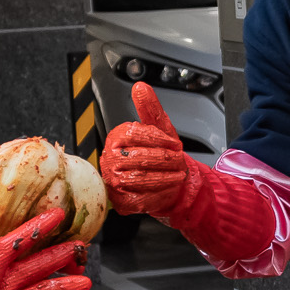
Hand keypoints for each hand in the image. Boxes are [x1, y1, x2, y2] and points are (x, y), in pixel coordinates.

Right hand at [101, 83, 194, 214]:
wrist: (163, 182)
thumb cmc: (158, 153)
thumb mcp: (158, 128)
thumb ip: (150, 108)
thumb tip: (141, 87)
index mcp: (116, 138)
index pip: (134, 133)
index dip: (158, 138)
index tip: (174, 143)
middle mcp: (110, 159)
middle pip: (138, 157)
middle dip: (165, 159)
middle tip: (179, 160)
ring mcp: (114, 182)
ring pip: (141, 178)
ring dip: (166, 176)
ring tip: (178, 173)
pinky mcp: (122, 202)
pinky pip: (142, 198)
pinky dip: (161, 192)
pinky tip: (169, 187)